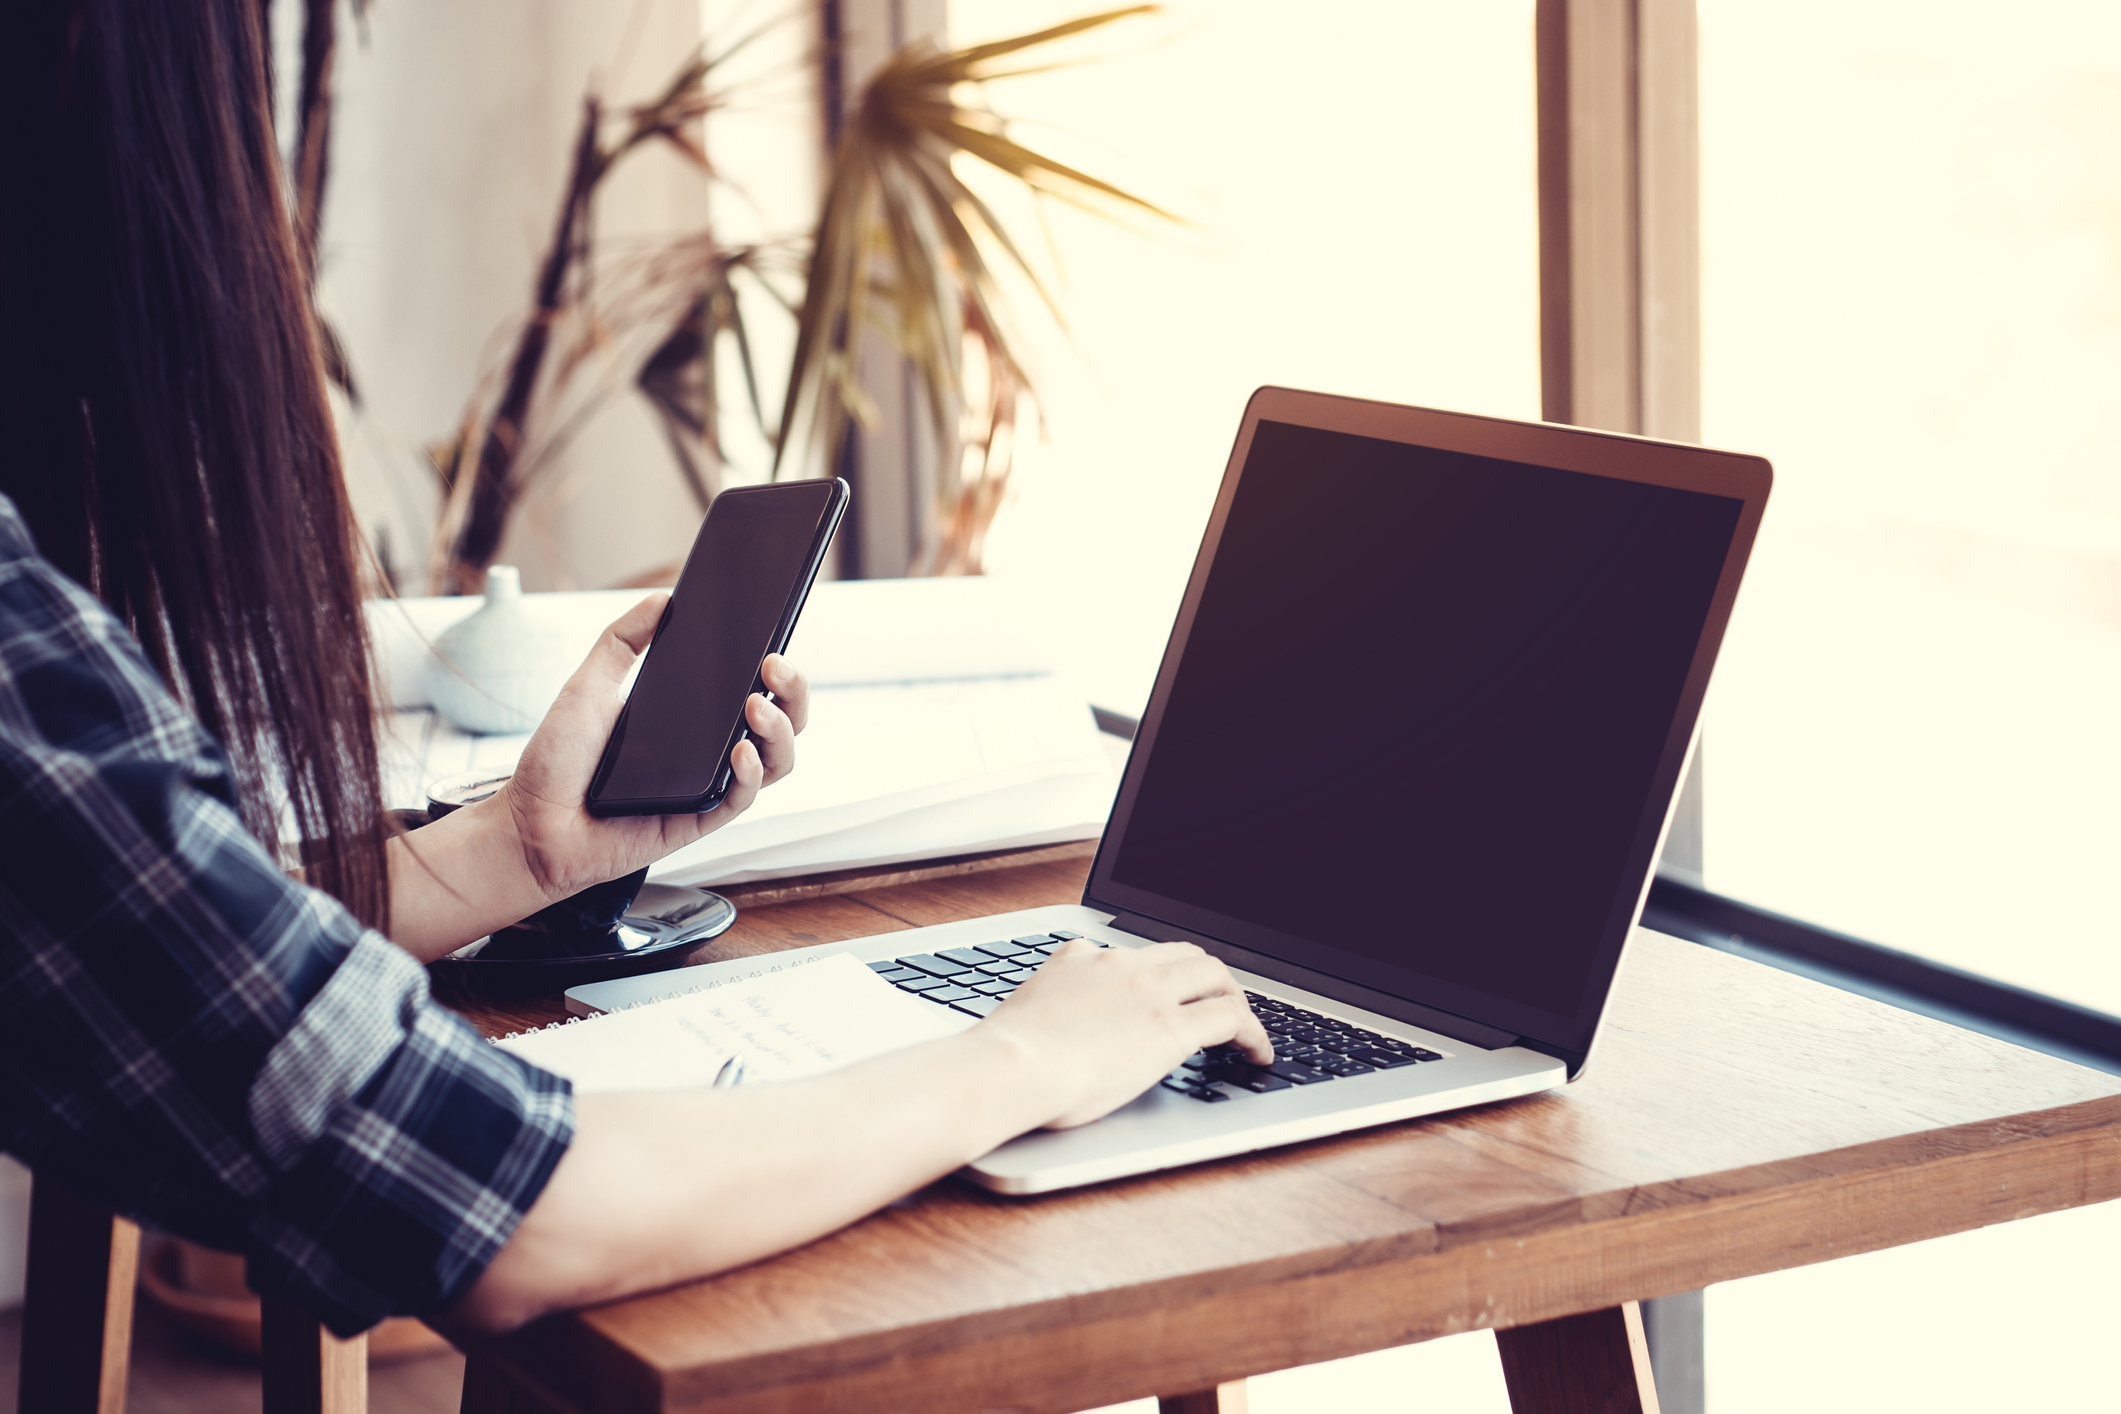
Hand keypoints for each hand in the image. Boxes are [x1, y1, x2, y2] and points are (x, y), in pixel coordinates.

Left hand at [496, 593, 808, 901]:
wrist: (530, 822)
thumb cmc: (557, 762)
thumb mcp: (588, 685)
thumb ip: (622, 640)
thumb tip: (662, 598)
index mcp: (693, 719)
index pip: (755, 691)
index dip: (777, 671)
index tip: (773, 642)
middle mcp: (709, 752)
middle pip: (782, 724)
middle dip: (793, 693)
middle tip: (775, 667)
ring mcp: (707, 786)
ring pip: (776, 763)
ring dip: (779, 731)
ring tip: (756, 706)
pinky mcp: (697, 820)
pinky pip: (742, 799)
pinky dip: (749, 773)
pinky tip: (739, 751)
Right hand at [978, 941, 1272, 1128]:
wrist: (1009, 1065)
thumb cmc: (1003, 1056)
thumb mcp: (1024, 1011)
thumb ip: (1046, 1001)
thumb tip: (1042, 1019)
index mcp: (1080, 958)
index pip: (1135, 952)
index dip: (1161, 972)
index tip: (1167, 991)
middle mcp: (1119, 965)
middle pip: (1185, 953)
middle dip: (1208, 977)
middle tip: (1218, 1004)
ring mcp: (1148, 993)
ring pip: (1214, 976)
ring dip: (1234, 998)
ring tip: (1244, 1028)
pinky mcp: (1171, 1028)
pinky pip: (1230, 1019)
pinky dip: (1252, 1034)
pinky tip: (1256, 1054)